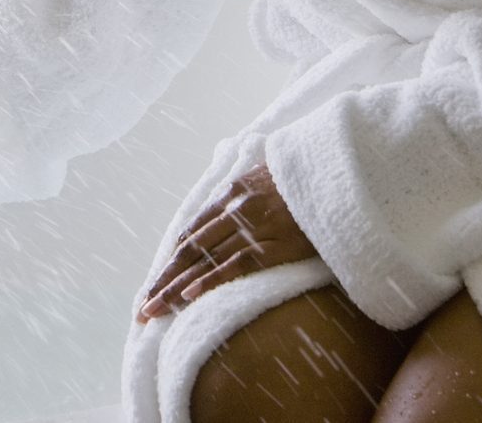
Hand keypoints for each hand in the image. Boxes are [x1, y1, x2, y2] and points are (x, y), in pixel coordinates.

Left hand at [136, 161, 316, 321]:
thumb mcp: (271, 177)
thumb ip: (249, 192)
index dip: (171, 260)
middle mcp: (236, 209)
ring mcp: (254, 226)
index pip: (192, 232)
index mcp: (233, 194)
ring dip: (175, 288)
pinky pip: (236, 264)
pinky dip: (210, 280)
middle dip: (164, 281)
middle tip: (142, 308)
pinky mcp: (276, 243)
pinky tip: (189, 296)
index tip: (155, 282)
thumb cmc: (308, 178)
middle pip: (190, 250)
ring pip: (205, 260)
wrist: (339, 170)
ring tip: (153, 311)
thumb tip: (233, 205)